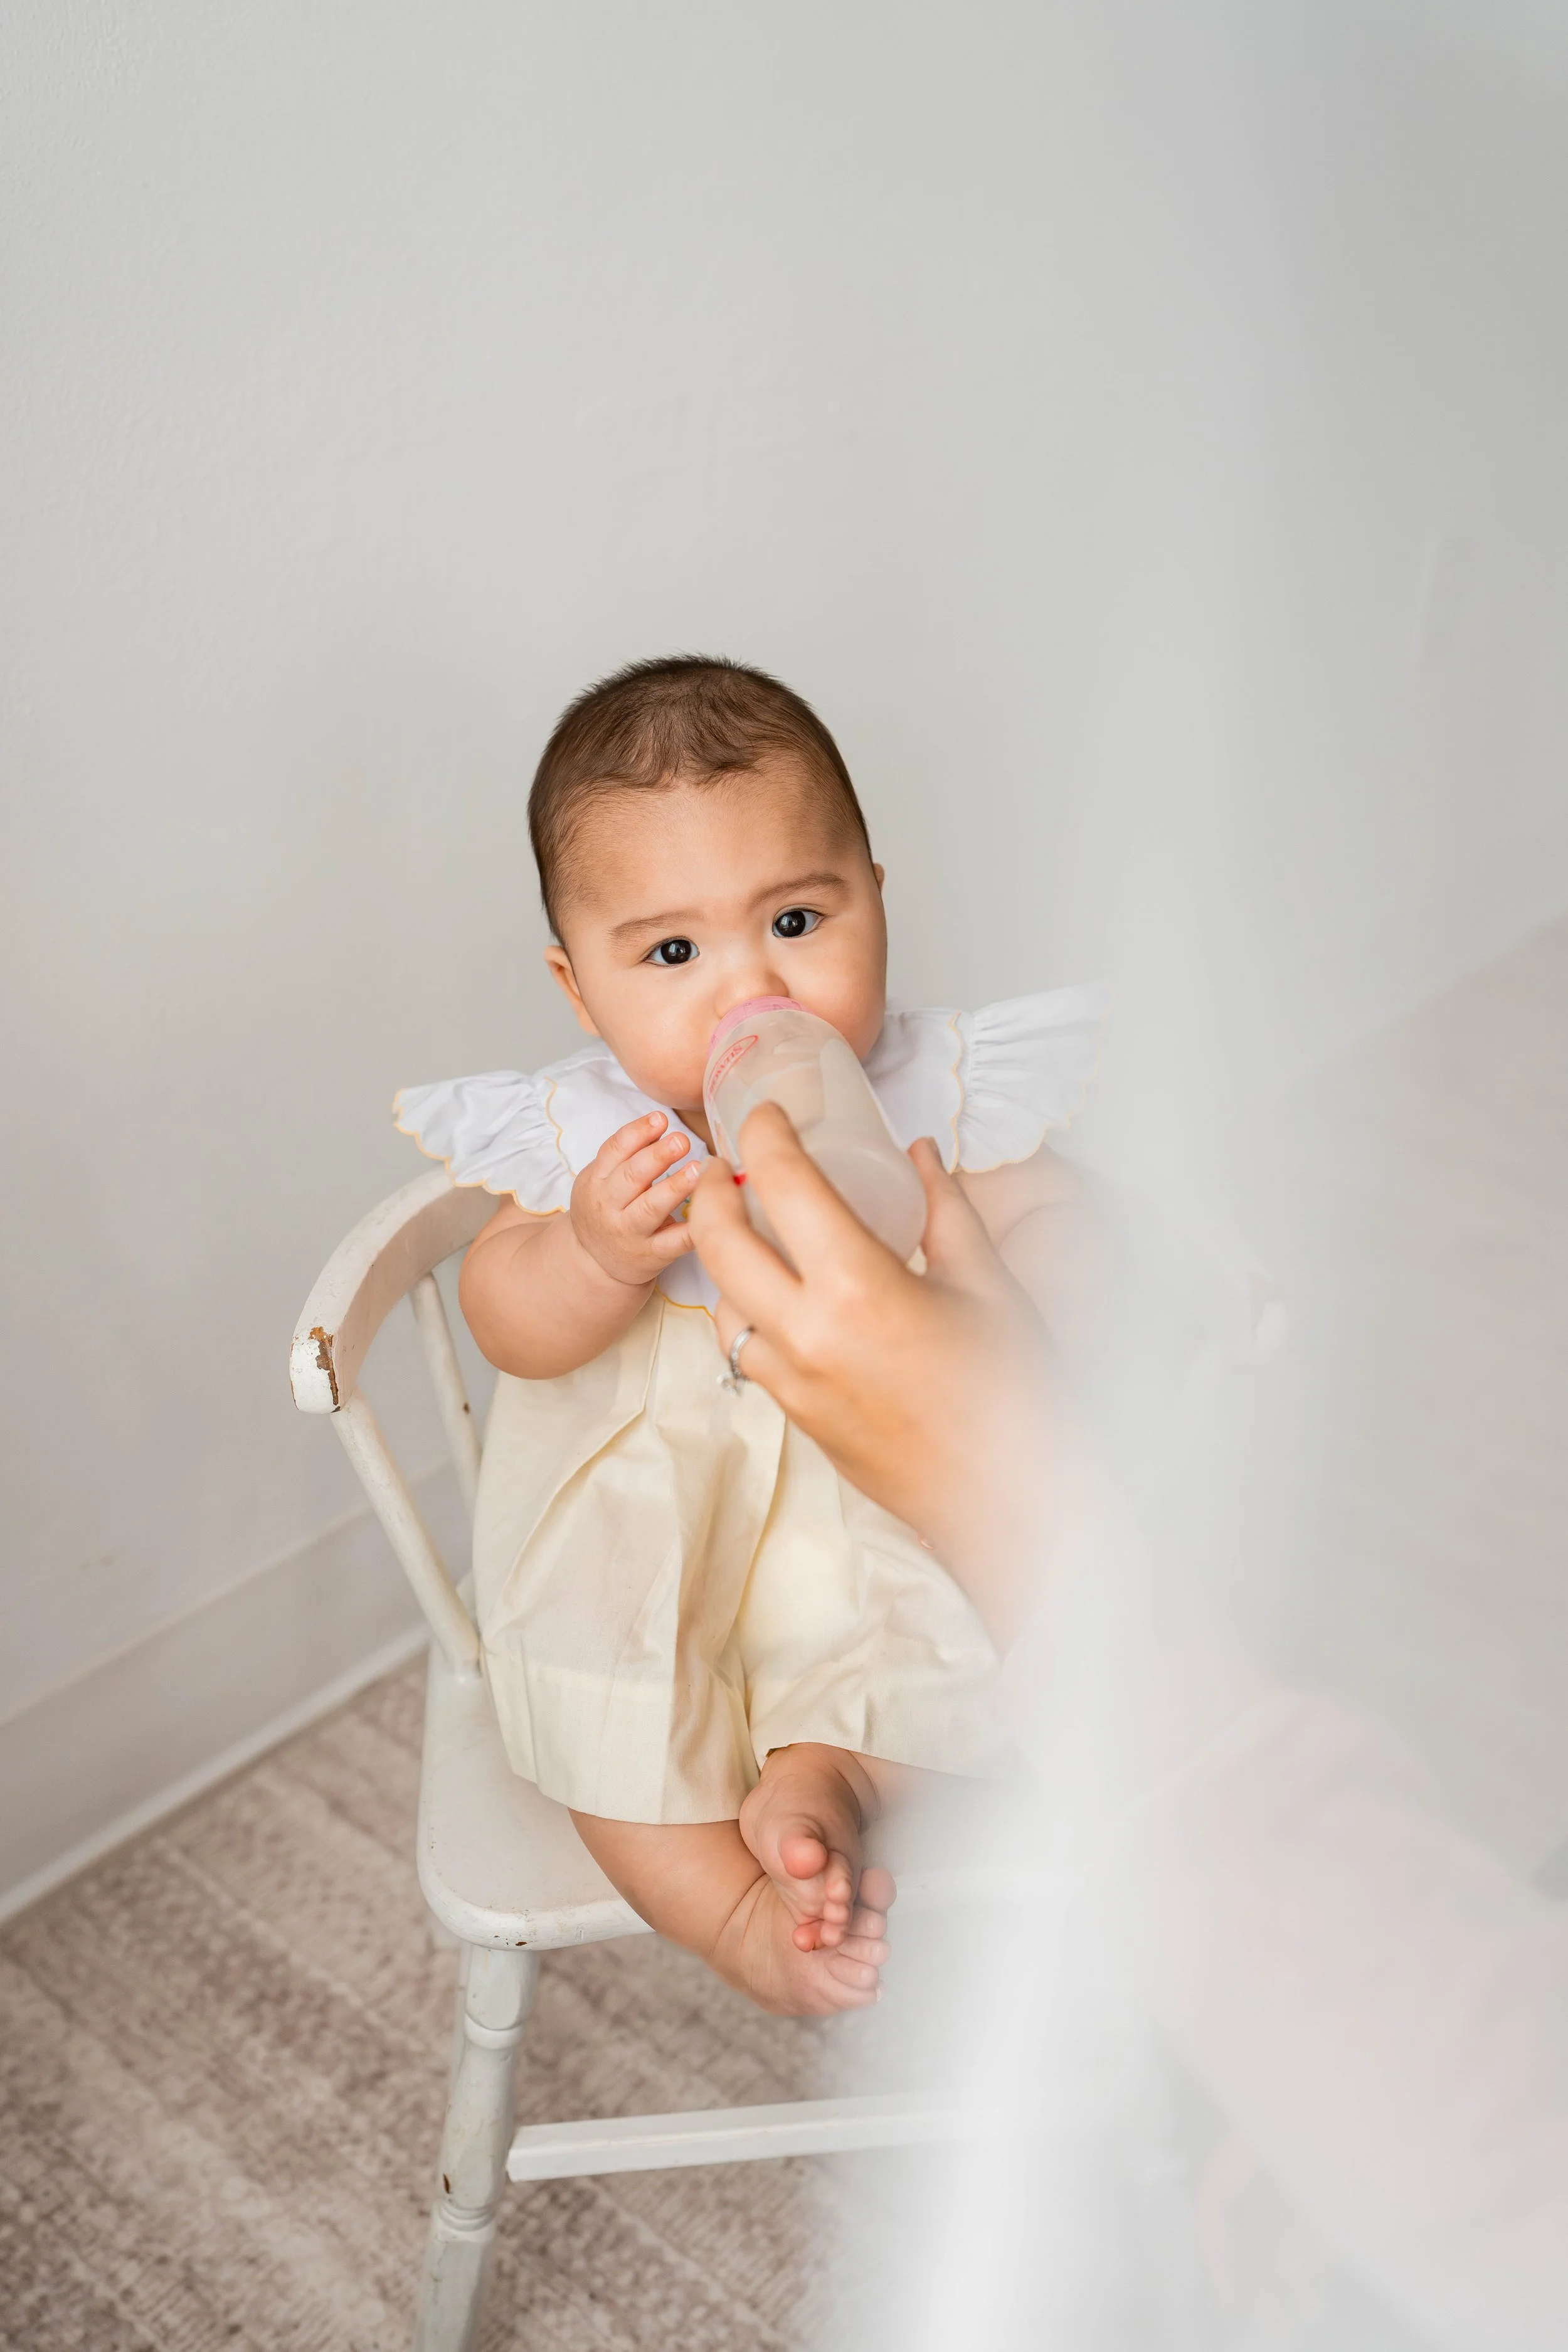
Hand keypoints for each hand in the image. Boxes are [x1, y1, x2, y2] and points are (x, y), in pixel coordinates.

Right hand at [569, 1110, 702, 1288]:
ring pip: (651, 1208)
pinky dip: (691, 1229)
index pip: (614, 1151)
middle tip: (681, 1140)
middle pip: (632, 1177)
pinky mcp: (651, 1255)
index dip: (637, 1133)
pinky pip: (673, 1242)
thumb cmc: (606, 1210)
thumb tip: (659, 1124)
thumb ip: (627, 1154)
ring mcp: (630, 1233)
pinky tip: (709, 1213)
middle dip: (657, 1156)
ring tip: (697, 1169)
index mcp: (596, 1181)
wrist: (593, 1262)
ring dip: (674, 1187)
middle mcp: (609, 1206)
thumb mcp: (602, 1179)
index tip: (660, 1119)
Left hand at [690, 1105, 1092, 1643]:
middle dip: (710, 1194)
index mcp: (858, 1287)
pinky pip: (748, 1353)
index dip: (764, 1136)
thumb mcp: (987, 1284)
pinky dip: (748, 1314)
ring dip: (723, 1260)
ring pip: (723, 1305)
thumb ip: (945, 1210)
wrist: (1013, 1496)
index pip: (783, 1185)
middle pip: (720, 1243)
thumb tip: (918, 1154)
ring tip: (745, 1231)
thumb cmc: (1014, 1390)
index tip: (765, 1117)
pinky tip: (777, 1298)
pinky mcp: (799, 1418)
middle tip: (726, 1168)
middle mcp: (809, 1335)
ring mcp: (795, 1383)